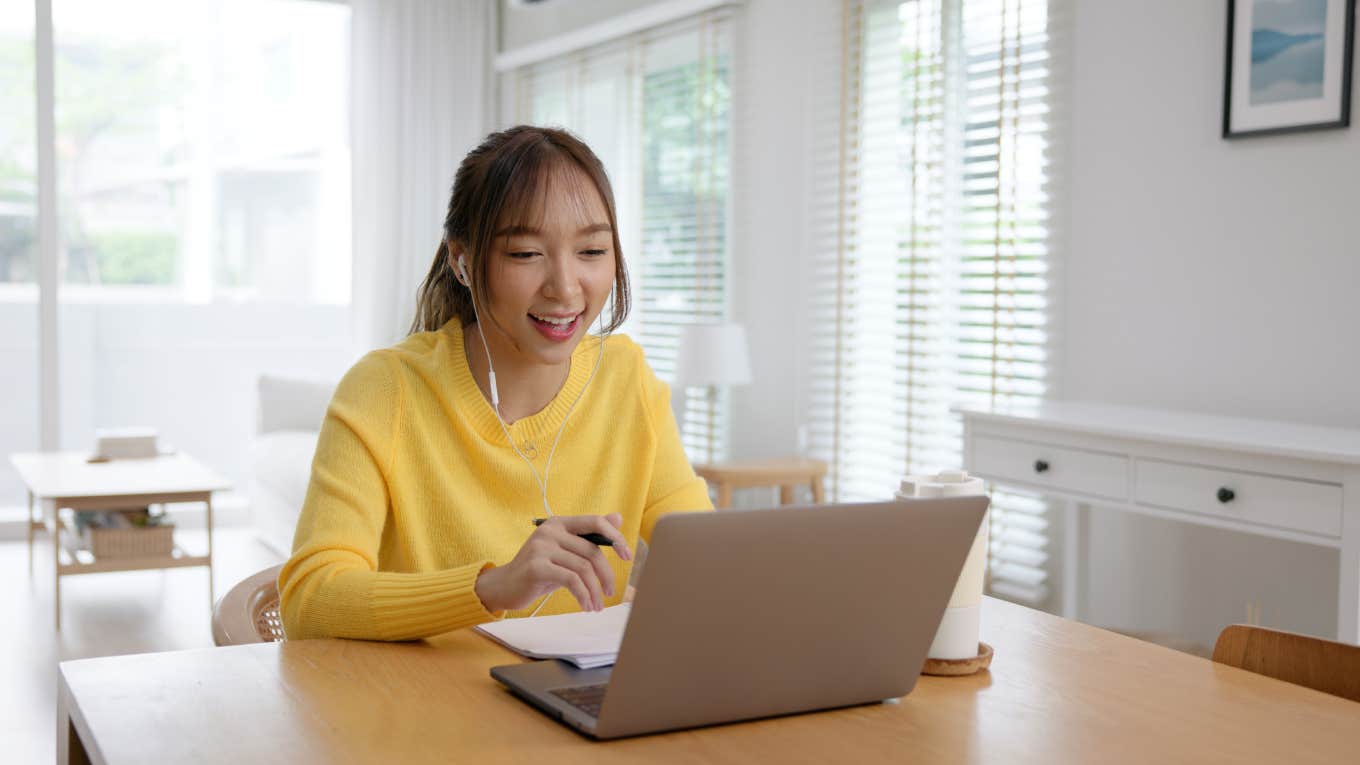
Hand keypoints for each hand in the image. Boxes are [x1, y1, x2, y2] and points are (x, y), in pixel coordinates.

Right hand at [475, 513, 631, 613]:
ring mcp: (541, 547)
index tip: (627, 556)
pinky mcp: (536, 566)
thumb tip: (618, 517)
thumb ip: (589, 536)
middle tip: (609, 593)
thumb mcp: (565, 552)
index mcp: (559, 523)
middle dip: (605, 575)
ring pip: (583, 568)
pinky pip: (571, 580)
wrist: (504, 586)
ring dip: (594, 590)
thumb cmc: (539, 570)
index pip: (595, 522)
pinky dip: (583, 595)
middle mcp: (550, 530)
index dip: (616, 537)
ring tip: (596, 606)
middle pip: (592, 551)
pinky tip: (585, 606)